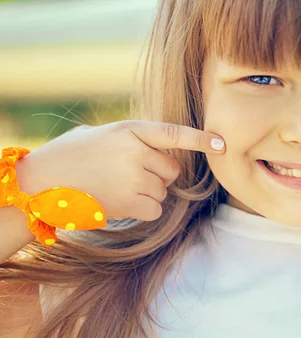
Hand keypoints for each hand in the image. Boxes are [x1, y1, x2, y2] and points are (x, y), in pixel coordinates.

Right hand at [15, 120, 225, 221]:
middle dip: (158, 173)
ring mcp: (134, 178)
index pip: (174, 133)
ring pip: (163, 190)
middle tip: (128, 172)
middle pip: (172, 170)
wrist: (41, 182)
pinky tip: (120, 201)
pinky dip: (144, 208)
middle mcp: (137, 152)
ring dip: (148, 191)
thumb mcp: (105, 134)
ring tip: (117, 185)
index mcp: (131, 129)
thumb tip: (165, 151)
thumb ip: (136, 138)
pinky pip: (155, 208)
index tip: (222, 144)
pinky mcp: (130, 202)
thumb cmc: (73, 154)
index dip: (201, 139)